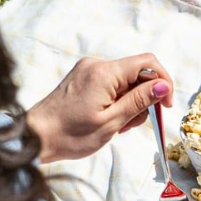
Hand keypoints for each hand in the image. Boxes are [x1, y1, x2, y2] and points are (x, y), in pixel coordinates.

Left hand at [27, 53, 173, 162]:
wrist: (35, 137)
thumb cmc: (70, 134)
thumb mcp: (111, 121)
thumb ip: (139, 100)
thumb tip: (163, 86)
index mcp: (104, 73)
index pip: (148, 63)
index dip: (163, 82)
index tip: (165, 105)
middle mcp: (96, 65)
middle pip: (137, 73)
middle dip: (144, 98)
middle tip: (133, 123)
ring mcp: (88, 71)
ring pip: (126, 81)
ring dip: (130, 103)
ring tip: (118, 125)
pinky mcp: (84, 78)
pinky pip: (112, 85)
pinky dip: (118, 101)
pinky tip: (109, 119)